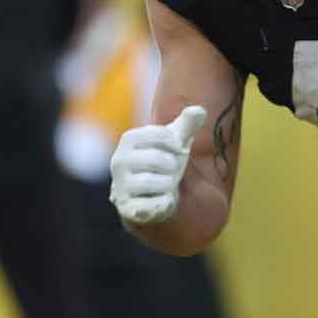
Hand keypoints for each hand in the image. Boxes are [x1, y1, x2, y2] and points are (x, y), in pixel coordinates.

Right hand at [109, 105, 206, 224]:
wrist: (153, 191)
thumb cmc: (164, 159)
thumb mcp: (176, 140)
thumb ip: (188, 124)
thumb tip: (199, 109)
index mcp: (129, 139)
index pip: (163, 135)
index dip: (176, 144)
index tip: (174, 149)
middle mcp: (118, 161)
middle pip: (161, 160)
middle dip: (173, 166)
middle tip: (169, 169)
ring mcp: (120, 185)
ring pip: (160, 183)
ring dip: (170, 184)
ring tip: (165, 183)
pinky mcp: (127, 208)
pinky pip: (154, 205)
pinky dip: (165, 202)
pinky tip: (162, 198)